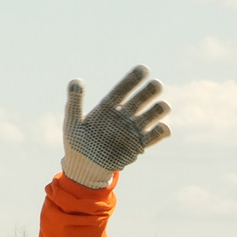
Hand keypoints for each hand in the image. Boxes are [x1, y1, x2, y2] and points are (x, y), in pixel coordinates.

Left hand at [62, 65, 171, 188]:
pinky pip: (155, 135)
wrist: (83, 168)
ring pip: (153, 114)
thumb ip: (74, 103)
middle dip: (151, 91)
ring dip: (159, 109)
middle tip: (156, 86)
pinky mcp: (139, 144)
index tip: (144, 68)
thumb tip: (75, 81)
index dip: (133, 79)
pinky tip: (162, 127)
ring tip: (162, 107)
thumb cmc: (77, 144)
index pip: (123, 89)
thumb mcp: (73, 123)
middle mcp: (124, 115)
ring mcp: (133, 129)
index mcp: (109, 107)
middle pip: (142, 98)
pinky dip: (161, 131)